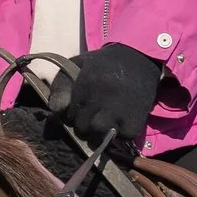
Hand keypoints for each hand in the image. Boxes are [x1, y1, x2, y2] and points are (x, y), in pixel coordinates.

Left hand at [50, 43, 164, 155]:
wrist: (139, 58)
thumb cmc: (103, 65)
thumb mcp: (77, 65)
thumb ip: (60, 87)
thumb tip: (56, 111)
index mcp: (87, 82)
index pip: (68, 114)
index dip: (71, 114)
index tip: (80, 108)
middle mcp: (103, 97)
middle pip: (82, 127)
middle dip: (83, 125)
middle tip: (92, 116)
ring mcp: (120, 110)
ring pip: (99, 134)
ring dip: (98, 133)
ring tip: (104, 122)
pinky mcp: (135, 120)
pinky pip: (121, 138)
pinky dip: (120, 134)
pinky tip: (120, 122)